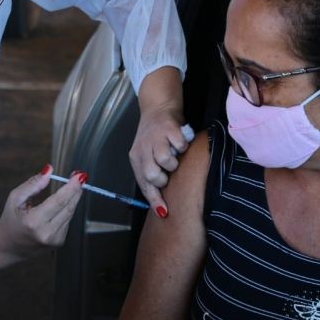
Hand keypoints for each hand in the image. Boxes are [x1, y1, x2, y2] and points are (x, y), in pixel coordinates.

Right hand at [0, 165, 84, 272]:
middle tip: (80, 177)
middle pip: (68, 208)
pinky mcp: (58, 244)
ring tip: (71, 187)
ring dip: (72, 199)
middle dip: (76, 190)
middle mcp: (46, 233)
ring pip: (70, 215)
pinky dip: (66, 211)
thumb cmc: (10, 220)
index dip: (71, 187)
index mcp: (34, 222)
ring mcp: (54, 241)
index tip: (79, 176)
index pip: (59, 202)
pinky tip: (60, 206)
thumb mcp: (15, 198)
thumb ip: (33, 184)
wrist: (7, 247)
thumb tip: (49, 170)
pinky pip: (67, 222)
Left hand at [130, 66, 187, 217]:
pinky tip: (181, 143)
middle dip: (163, 178)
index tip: (164, 212)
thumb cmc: (155, 137)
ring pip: (165, 161)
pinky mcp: (169, 128)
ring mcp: (155, 137)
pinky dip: (183, 146)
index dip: (154, 199)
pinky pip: (179, 145)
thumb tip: (162, 206)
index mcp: (136, 157)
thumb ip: (152, 174)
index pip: (143, 183)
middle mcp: (143, 148)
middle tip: (169, 172)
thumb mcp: (148, 154)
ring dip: (174, 162)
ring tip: (175, 156)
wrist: (158, 107)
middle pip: (151, 174)